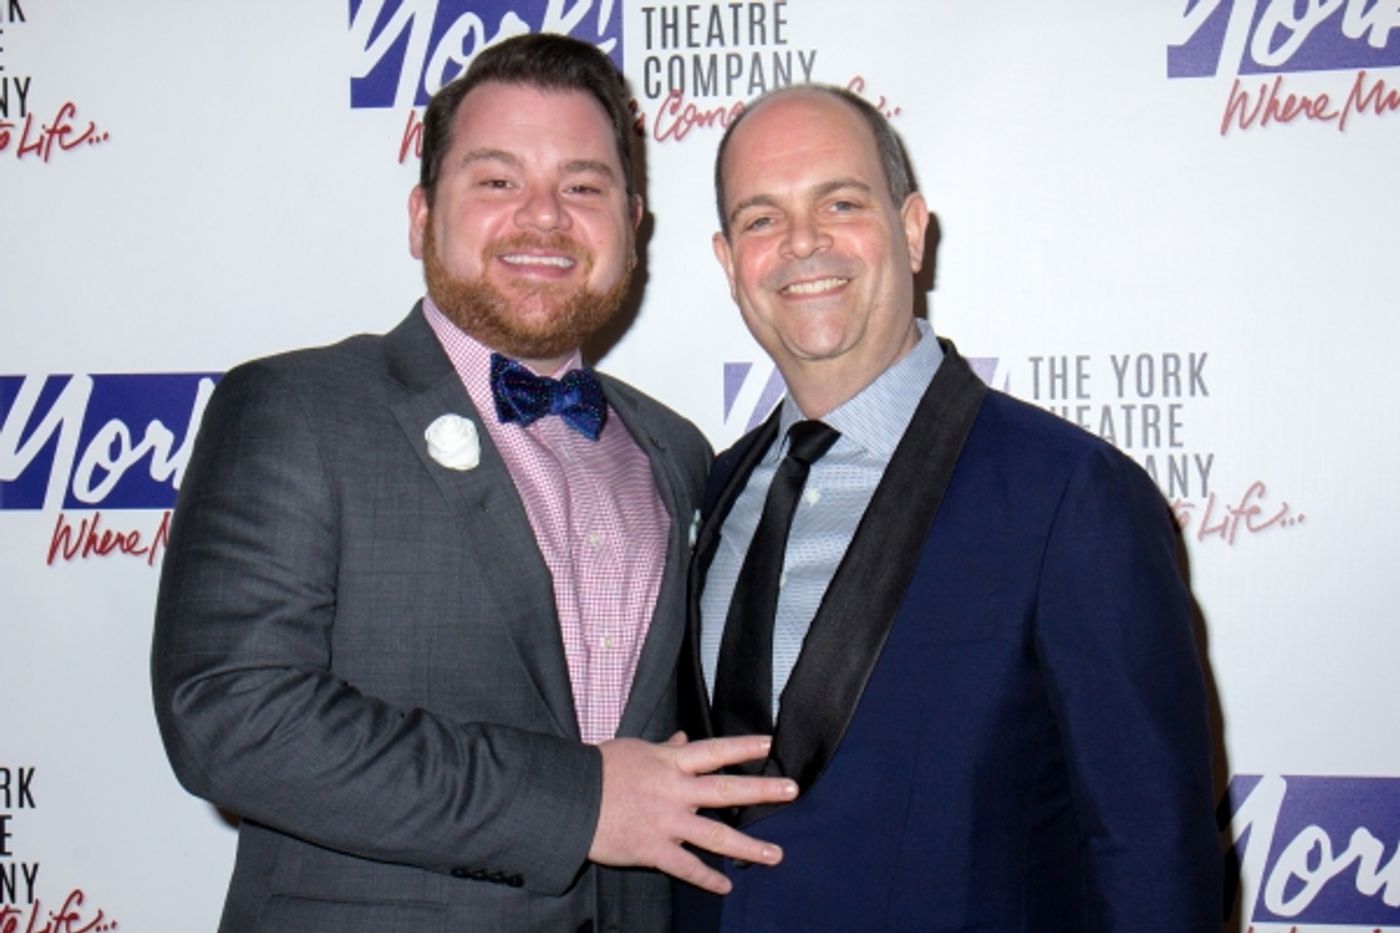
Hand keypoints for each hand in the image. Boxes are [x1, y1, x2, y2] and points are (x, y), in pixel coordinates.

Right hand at [588, 732, 797, 893]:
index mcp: (669, 762)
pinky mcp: (654, 850)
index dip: (743, 747)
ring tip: (776, 855)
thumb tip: (682, 738)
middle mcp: (674, 791)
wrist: (568, 800)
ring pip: (715, 836)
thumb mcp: (633, 749)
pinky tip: (725, 886)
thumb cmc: (598, 770)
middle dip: (761, 791)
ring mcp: (667, 822)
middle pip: (726, 790)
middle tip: (792, 790)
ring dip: (749, 847)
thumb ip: (663, 748)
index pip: (715, 751)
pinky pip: (687, 867)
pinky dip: (707, 879)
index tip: (770, 743)